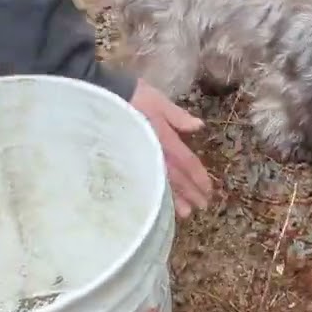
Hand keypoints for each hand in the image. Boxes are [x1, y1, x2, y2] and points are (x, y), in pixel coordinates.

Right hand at [130, 80, 212, 218]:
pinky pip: (144, 182)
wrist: (103, 99)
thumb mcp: (158, 101)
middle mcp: (154, 154)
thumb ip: (178, 116)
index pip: (187, 162)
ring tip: (185, 214)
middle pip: (176, 178)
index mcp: (165, 139)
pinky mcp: (127, 164)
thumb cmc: (132, 97)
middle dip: (190, 193)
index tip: (208, 191)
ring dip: (175, 199)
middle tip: (201, 207)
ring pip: (161, 184)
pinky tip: (158, 204)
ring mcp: (140, 160)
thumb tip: (199, 127)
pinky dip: (154, 194)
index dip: (199, 177)